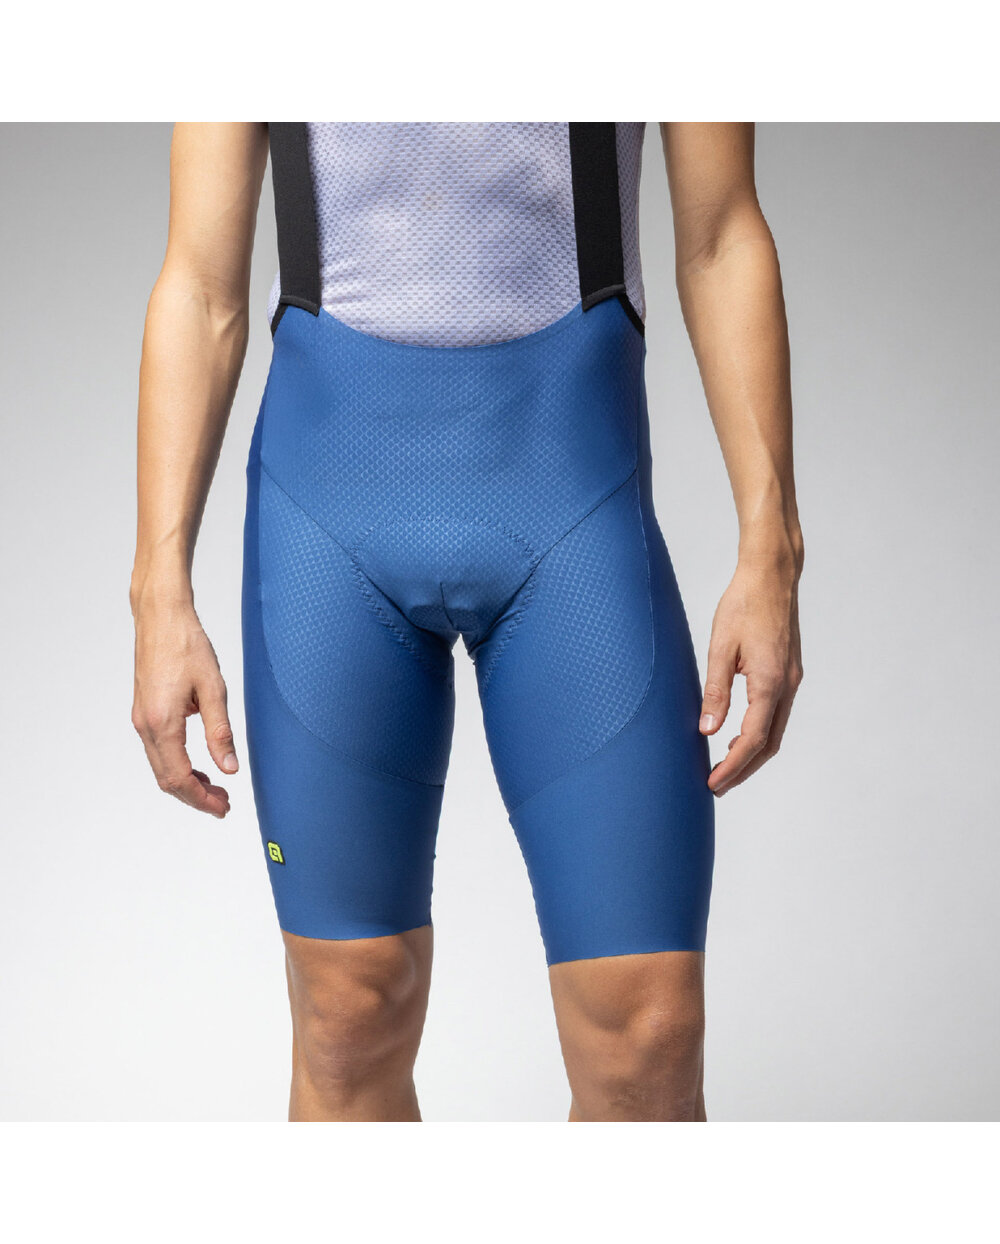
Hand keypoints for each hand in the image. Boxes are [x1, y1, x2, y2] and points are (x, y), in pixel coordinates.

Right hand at [131, 600, 236, 817]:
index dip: (202, 799)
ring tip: (216, 788)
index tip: (223, 808)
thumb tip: (230, 768)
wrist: (161, 617)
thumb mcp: (213, 689)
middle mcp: (146, 725)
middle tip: (224, 804)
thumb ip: (221, 732)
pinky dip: (177, 765)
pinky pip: (158, 750)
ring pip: (160, 766)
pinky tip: (199, 764)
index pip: (180, 778)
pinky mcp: (144, 711)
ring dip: (186, 782)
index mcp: (162, 722)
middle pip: (166, 779)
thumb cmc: (186, 645)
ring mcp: (141, 719)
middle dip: (195, 797)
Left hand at [699, 560, 802, 795]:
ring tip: (726, 768)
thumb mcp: (721, 647)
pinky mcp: (789, 671)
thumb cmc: (743, 604)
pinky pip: (777, 714)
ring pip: (776, 730)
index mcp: (771, 682)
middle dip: (744, 768)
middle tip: (717, 785)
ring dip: (752, 753)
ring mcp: (792, 679)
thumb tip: (707, 729)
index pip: (753, 739)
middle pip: (769, 744)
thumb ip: (715, 690)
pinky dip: (760, 733)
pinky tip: (740, 735)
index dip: (733, 766)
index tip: (713, 783)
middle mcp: (788, 685)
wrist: (772, 575)